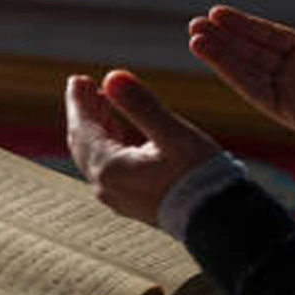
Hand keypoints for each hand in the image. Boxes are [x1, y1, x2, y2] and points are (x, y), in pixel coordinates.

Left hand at [64, 70, 220, 226]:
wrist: (216, 218)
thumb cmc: (196, 176)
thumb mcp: (171, 133)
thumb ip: (140, 104)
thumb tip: (112, 76)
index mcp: (110, 169)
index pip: (82, 130)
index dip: (78, 102)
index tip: (78, 79)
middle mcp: (107, 187)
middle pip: (83, 143)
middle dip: (84, 112)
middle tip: (85, 85)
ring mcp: (118, 197)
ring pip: (95, 156)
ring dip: (96, 127)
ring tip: (103, 102)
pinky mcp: (132, 202)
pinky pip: (108, 168)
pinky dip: (108, 144)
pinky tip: (119, 131)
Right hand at [188, 0, 294, 147]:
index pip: (268, 35)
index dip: (243, 24)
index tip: (216, 12)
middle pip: (251, 51)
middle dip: (224, 38)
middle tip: (196, 23)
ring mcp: (290, 93)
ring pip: (246, 69)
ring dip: (220, 54)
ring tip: (194, 36)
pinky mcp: (286, 111)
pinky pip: (251, 88)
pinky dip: (229, 72)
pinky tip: (210, 55)